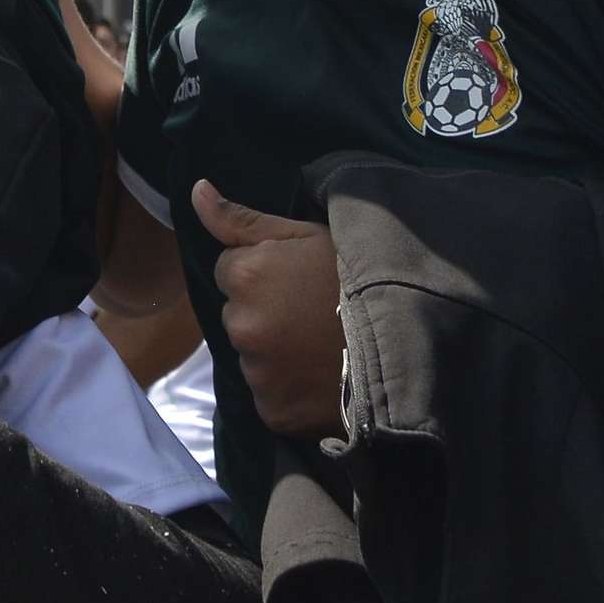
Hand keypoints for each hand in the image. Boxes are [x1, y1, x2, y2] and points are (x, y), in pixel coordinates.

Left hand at [194, 181, 343, 437]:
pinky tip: (318, 377)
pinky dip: (287, 389)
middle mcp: (240, 326)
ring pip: (252, 357)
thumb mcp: (305, 234)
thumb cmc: (356, 279)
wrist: (407, 343)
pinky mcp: (273, 412)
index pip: (229, 271)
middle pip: (237, 315)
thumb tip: (196, 190)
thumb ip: (242, 218)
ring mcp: (256, 374)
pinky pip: (269, 396)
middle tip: (310, 314)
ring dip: (273, 352)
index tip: (296, 280)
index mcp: (244, 276)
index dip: (263, 272)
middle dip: (263, 312)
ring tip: (318, 347)